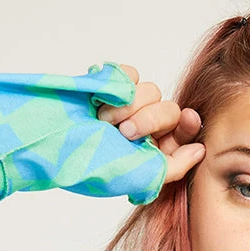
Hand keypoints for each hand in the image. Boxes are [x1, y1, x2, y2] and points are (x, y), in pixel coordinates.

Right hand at [95, 64, 204, 184]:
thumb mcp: (139, 176)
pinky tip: (98, 101)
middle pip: (171, 110)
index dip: (188, 125)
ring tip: (102, 121)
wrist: (49, 139)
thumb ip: (174, 168)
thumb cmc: (89, 163)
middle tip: (124, 134)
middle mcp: (143, 131)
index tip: (187, 120)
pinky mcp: (109, 85)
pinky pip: (130, 74)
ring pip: (152, 91)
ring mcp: (126, 108)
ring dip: (128, 107)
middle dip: (150, 120)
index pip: (184, 134)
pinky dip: (117, 84)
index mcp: (152, 155)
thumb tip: (200, 149)